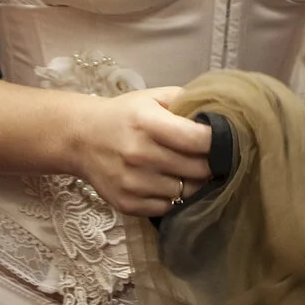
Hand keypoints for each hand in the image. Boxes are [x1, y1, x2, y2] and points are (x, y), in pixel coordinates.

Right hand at [69, 87, 213, 216]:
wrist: (81, 139)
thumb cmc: (124, 116)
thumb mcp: (152, 98)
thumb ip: (186, 100)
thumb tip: (221, 115)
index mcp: (148, 123)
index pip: (200, 140)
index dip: (218, 141)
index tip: (224, 140)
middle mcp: (140, 154)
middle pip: (200, 169)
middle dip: (211, 163)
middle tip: (211, 157)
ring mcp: (134, 183)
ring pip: (188, 192)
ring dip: (194, 182)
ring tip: (188, 170)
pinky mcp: (128, 204)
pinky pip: (169, 207)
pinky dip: (174, 197)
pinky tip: (168, 182)